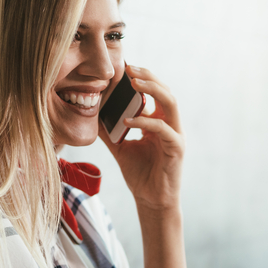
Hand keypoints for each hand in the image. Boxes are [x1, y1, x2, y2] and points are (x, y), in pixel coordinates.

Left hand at [100, 65, 183, 213]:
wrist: (151, 200)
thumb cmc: (140, 174)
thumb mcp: (119, 147)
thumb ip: (109, 129)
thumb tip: (91, 113)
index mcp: (159, 122)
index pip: (154, 92)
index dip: (142, 77)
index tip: (123, 67)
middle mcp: (170, 125)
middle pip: (165, 91)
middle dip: (148, 76)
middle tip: (129, 68)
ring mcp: (175, 135)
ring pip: (170, 103)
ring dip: (153, 89)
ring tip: (134, 83)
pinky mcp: (176, 148)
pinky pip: (163, 128)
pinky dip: (145, 121)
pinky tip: (127, 120)